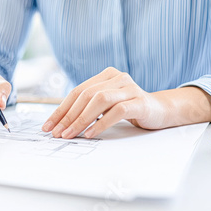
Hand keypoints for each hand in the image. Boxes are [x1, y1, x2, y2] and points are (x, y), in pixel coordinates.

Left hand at [41, 67, 165, 138]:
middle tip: (56, 133)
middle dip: (67, 116)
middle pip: (85, 95)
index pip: (77, 91)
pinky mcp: (140, 102)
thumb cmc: (130, 109)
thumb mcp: (107, 105)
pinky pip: (116, 112)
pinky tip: (90, 134)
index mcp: (106, 75)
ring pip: (99, 100)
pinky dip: (101, 124)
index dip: (61, 109)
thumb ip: (89, 107)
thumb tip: (60, 123)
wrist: (162, 111)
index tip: (49, 125)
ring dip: (81, 120)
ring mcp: (129, 88)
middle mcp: (117, 77)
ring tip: (69, 134)